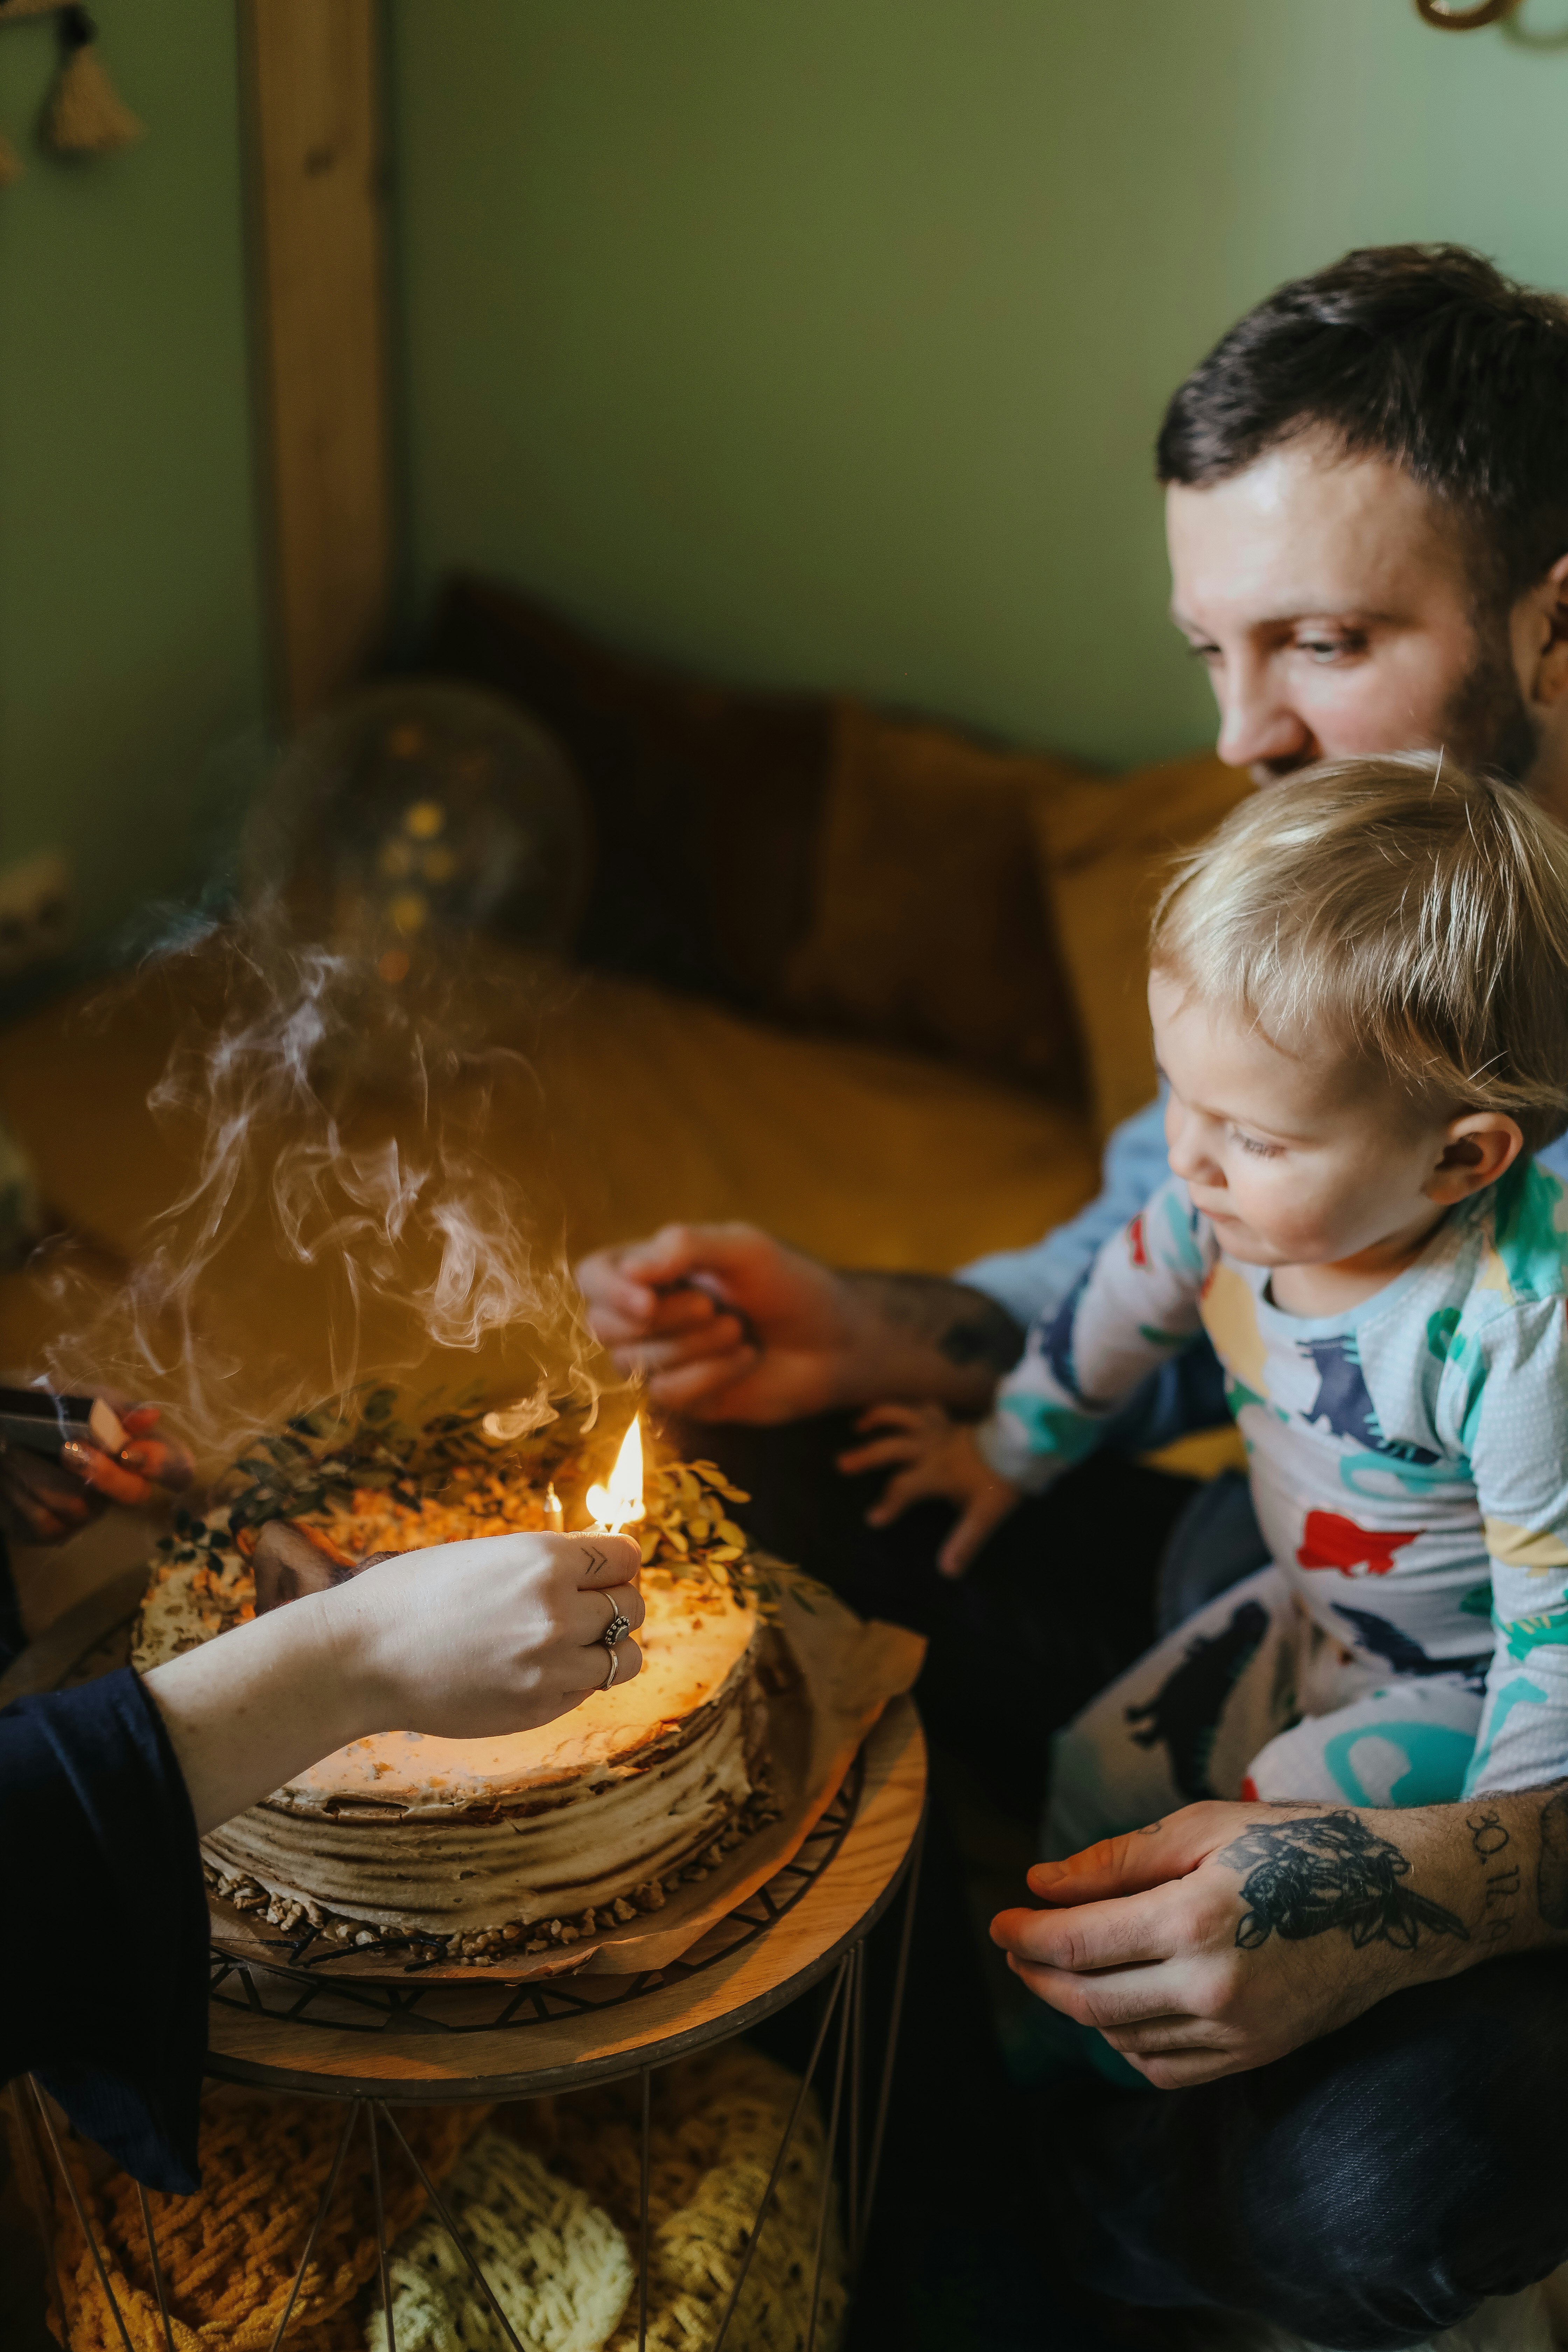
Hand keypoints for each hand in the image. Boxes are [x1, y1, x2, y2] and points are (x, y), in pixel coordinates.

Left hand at [0, 1402, 192, 1541]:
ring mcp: (88, 1512)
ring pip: (81, 1508)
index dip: (163, 1466)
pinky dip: (23, 1493)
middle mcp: (119, 1484)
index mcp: (134, 1448)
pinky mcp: (53, 1531)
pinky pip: (48, 1523)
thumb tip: (151, 1417)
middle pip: (136, 1496)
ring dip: (42, 1474)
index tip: (128, 1451)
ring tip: (17, 1450)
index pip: (178, 1468)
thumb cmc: (42, 1408)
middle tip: (70, 1449)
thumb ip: (111, 1405)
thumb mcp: (75, 1397)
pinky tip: (11, 1474)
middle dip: (104, 1474)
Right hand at [328, 1530, 646, 1738]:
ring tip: (573, 1644)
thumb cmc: (415, 1594)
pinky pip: (589, 1689)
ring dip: (608, 1648)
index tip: (599, 1572)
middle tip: (582, 1609)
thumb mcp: (487, 1555)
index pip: (627, 1557)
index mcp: (544, 1559)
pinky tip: (539, 1670)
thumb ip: (546, 1564)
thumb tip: (599, 1569)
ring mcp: (550, 1664)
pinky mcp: (538, 1707)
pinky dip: (576, 1679)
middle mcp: (556, 1610)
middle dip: (613, 1605)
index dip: (615, 1564)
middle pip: (631, 1606)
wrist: (360, 1656)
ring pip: (626, 1657)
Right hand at [574, 1223, 856, 1421]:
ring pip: (632, 1364)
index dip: (608, 1290)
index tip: (646, 1299)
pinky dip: (709, 1375)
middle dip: (660, 1320)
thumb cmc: (791, 1284)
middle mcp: (649, 1315)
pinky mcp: (687, 1398)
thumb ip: (686, 1247)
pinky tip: (747, 1359)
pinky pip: (667, 1394)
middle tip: (714, 1306)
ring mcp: (664, 1359)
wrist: (836, 1342)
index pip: (592, 1275)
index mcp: (654, 1269)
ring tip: (739, 1329)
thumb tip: (631, 1268)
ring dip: (689, 1347)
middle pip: (603, 1325)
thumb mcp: (745, 1249)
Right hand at [837, 1403, 1020, 1575]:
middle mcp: (931, 1447)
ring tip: (858, 1425)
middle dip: (866, 1456)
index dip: (887, 1504)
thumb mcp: (985, 1516)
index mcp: (937, 1472)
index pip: (904, 1487)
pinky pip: (924, 1407)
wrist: (1024, 1444)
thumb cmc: (1002, 1481)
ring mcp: (938, 1430)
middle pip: (892, 1447)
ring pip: (903, 1416)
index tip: (873, 1520)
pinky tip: (899, 1412)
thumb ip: (964, 1542)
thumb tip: (947, 1572)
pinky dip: (909, 1408)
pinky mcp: (948, 1420)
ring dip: (879, 1417)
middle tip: (841, 1463)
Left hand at [990, 1801, 1476, 2087]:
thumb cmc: (1300, 1846)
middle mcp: (1212, 1988)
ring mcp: (1238, 2031)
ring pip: (1124, 2040)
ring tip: (1066, 1969)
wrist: (1399, 1900)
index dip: (1026, 1935)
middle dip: (1039, 1977)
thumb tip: (1041, 1884)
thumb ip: (1117, 1862)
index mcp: (1195, 1920)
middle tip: (1015, 1948)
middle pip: (1090, 2002)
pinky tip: (1122, 2005)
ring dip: (1081, 2009)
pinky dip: (1130, 2041)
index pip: (1078, 1946)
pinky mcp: (1257, 2054)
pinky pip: (1168, 2067)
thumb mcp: (1204, 1828)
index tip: (999, 1921)